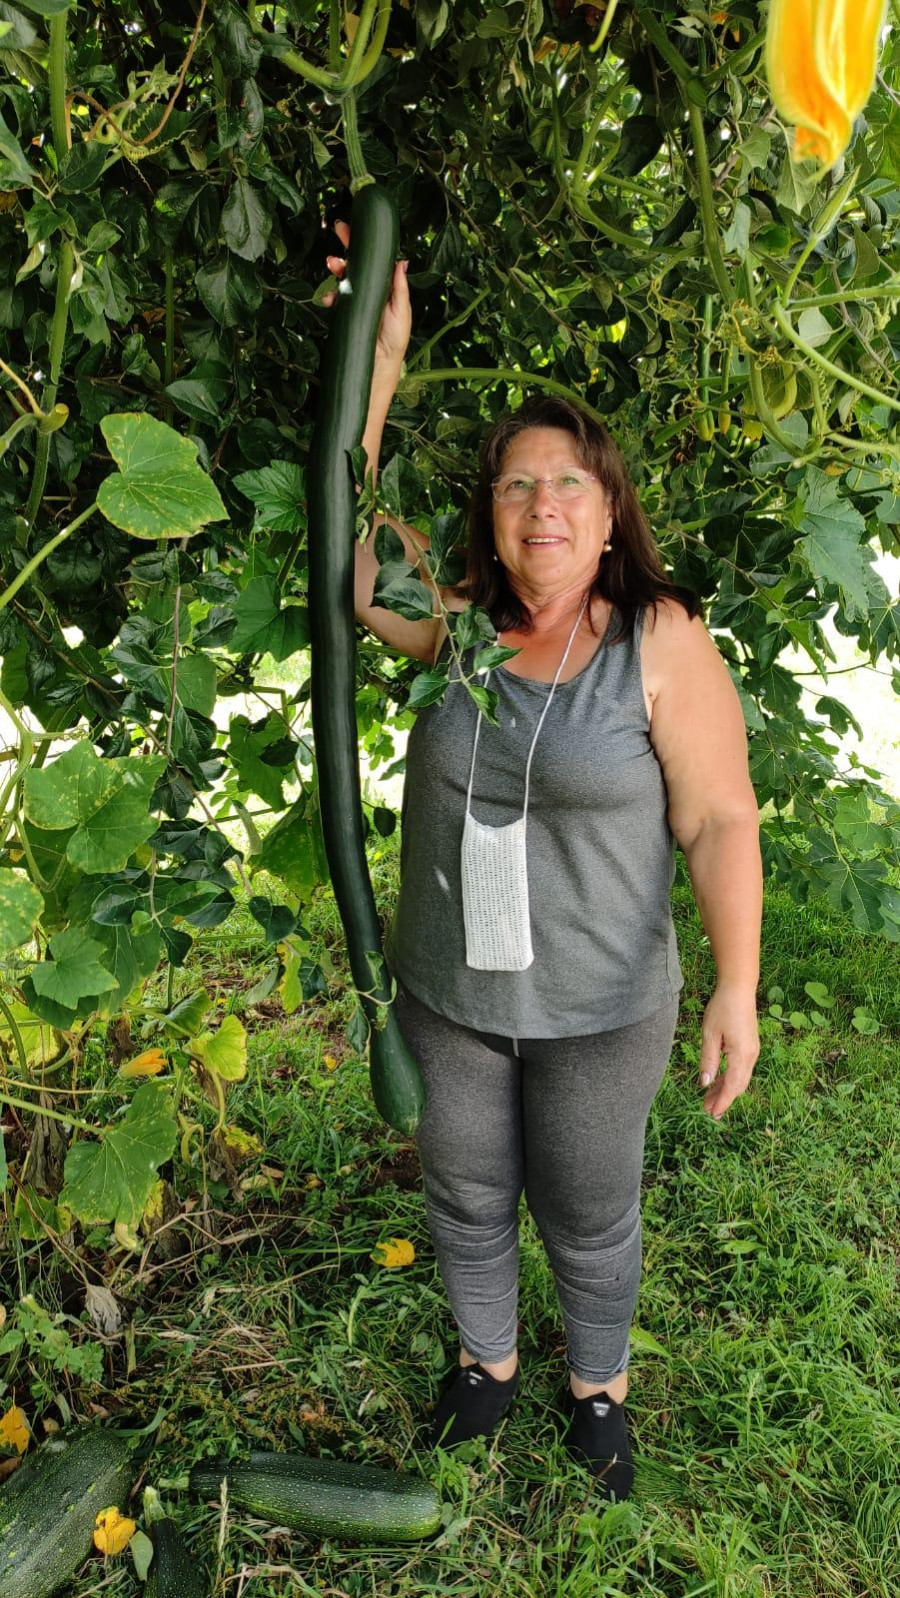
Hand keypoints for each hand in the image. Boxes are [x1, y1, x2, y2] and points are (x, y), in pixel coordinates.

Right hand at [323, 219, 411, 369]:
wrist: (379, 363)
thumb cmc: (395, 338)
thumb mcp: (401, 310)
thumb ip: (399, 287)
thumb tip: (402, 261)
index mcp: (384, 286)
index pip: (373, 260)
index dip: (364, 243)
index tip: (355, 228)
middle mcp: (369, 289)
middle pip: (356, 262)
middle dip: (346, 245)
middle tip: (338, 229)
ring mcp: (355, 300)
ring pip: (342, 277)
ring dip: (336, 268)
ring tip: (332, 265)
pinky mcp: (343, 313)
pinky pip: (333, 299)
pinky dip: (328, 295)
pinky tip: (328, 298)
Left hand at [697, 984, 758, 1119]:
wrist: (739, 989)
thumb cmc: (722, 1008)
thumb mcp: (709, 1034)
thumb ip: (708, 1060)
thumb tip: (705, 1084)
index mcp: (742, 1054)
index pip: (733, 1086)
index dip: (723, 1101)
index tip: (712, 1114)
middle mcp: (751, 1056)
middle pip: (738, 1085)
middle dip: (723, 1099)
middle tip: (707, 1111)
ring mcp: (752, 1051)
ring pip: (740, 1078)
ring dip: (726, 1089)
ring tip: (709, 1099)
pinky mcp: (749, 1046)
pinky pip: (741, 1069)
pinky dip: (729, 1078)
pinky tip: (718, 1081)